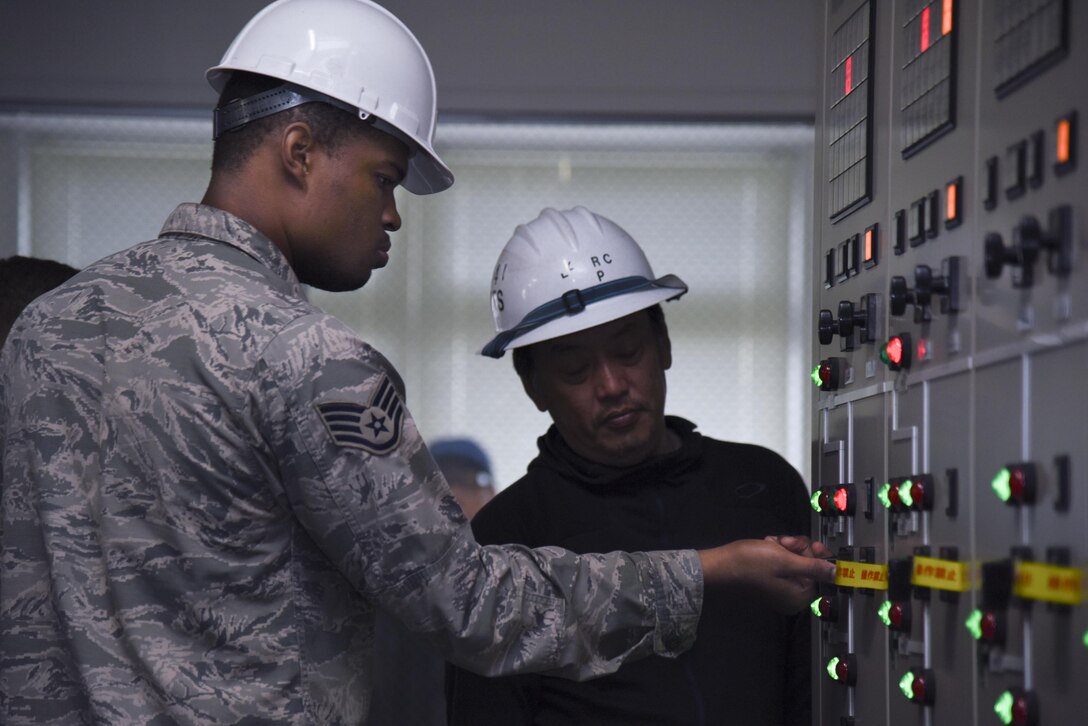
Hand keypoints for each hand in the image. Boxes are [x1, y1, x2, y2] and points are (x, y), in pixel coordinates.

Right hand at [697, 539, 836, 613]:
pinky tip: (766, 546)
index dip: (815, 555)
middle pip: (807, 566)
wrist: (720, 565)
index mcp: (798, 597)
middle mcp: (790, 597)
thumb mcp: (786, 561)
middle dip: (797, 549)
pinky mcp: (768, 580)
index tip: (805, 543)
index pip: (820, 574)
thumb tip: (836, 573)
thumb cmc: (751, 564)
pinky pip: (781, 563)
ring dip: (784, 547)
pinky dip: (775, 551)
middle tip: (783, 542)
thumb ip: (814, 566)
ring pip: (794, 560)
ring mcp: (779, 589)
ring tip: (771, 543)